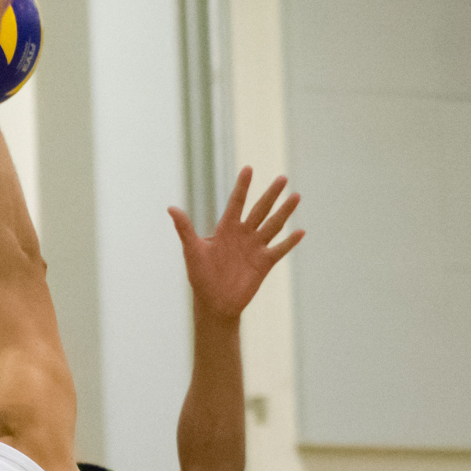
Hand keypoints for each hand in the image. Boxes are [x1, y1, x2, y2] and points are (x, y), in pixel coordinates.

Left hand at [168, 167, 302, 319]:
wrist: (214, 302)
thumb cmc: (200, 276)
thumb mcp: (192, 250)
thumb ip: (184, 229)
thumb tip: (170, 208)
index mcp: (226, 228)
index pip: (236, 202)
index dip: (242, 186)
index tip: (248, 168)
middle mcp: (243, 234)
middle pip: (260, 209)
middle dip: (271, 194)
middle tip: (283, 178)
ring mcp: (255, 248)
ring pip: (273, 225)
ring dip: (285, 212)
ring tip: (296, 196)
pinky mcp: (264, 263)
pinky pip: (279, 250)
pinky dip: (290, 242)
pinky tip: (301, 231)